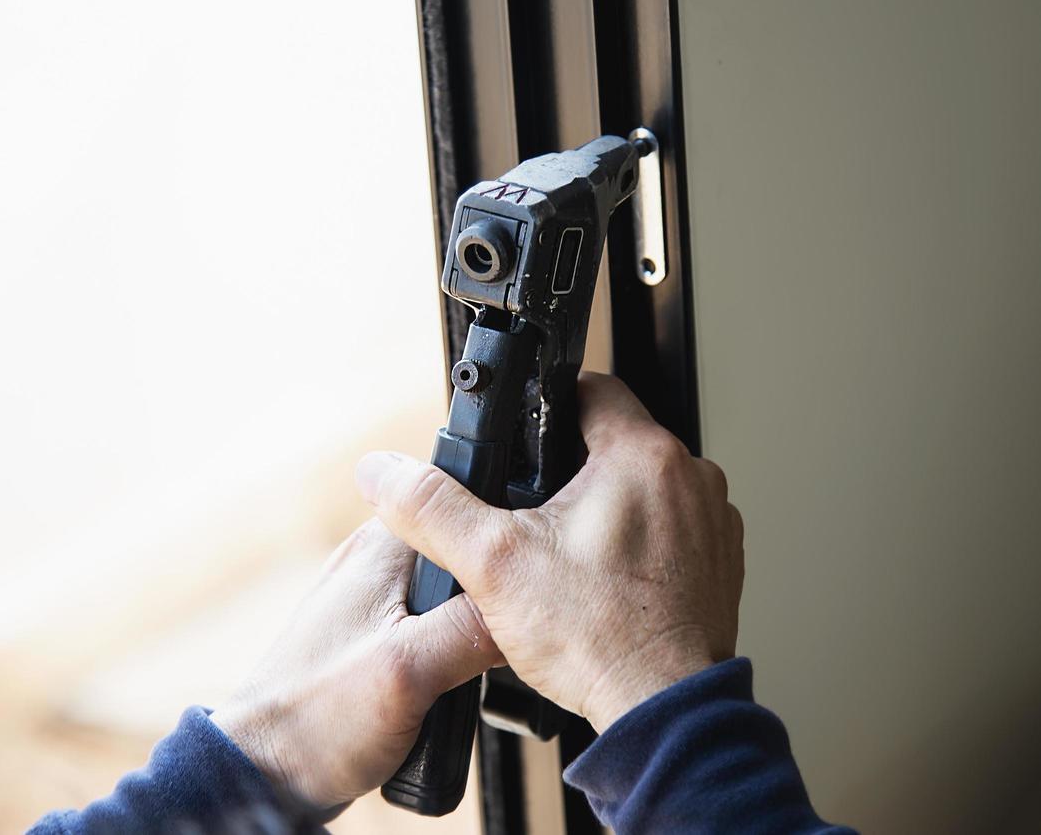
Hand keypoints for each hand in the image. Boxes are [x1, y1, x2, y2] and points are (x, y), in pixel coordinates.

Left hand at [210, 519, 501, 814]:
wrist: (269, 773)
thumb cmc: (316, 719)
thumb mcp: (409, 669)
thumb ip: (472, 627)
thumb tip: (530, 600)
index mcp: (382, 545)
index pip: (464, 506)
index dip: (504, 538)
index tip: (529, 578)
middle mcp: (378, 562)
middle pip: (467, 555)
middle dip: (494, 593)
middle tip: (511, 633)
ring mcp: (376, 601)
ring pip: (457, 596)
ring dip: (476, 628)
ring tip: (485, 663)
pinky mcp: (378, 639)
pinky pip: (437, 628)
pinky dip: (454, 652)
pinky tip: (459, 681)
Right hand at [355, 372, 743, 732]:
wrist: (659, 714)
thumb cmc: (598, 641)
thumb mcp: (490, 562)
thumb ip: (430, 507)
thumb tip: (385, 473)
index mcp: (643, 456)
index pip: (591, 388)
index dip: (545, 408)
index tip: (524, 440)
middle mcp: (691, 479)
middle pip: (614, 440)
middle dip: (569, 467)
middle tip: (533, 513)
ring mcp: (712, 523)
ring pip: (643, 486)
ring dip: (607, 506)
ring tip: (567, 554)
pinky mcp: (718, 564)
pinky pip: (670, 530)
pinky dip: (638, 545)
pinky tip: (604, 583)